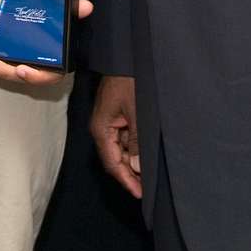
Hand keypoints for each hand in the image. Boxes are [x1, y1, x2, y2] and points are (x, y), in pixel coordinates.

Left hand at [0, 0, 91, 83]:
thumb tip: (87, 6)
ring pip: (3, 72)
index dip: (34, 75)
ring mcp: (18, 66)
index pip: (46, 75)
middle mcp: (34, 68)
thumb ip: (75, 13)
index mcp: (52, 64)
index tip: (23, 69)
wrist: (45, 28)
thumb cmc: (58, 30)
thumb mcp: (66, 20)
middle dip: (3, 70)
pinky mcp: (4, 62)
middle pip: (19, 75)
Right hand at [89, 72, 141, 198]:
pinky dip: (134, 148)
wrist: (127, 57)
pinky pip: (124, 138)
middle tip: (147, 188)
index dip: (126, 180)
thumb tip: (136, 166)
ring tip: (149, 176)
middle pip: (114, 158)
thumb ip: (137, 140)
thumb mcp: (137, 111)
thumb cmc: (130, 80)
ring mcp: (109, 121)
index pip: (112, 162)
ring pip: (120, 149)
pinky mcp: (117, 115)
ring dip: (133, 162)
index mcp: (101, 128)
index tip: (140, 194)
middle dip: (130, 174)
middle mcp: (102, 128)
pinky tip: (145, 155)